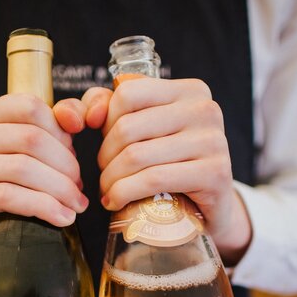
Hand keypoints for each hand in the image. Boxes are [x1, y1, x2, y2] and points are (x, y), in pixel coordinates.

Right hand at [0, 93, 86, 286]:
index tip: (74, 158)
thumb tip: (75, 119)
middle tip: (79, 187)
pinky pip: (8, 197)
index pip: (30, 108)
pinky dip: (44, 208)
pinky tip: (64, 218)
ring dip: (60, 190)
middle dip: (66, 166)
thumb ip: (61, 121)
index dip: (61, 133)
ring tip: (76, 204)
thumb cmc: (15, 183)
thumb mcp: (36, 147)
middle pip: (30, 139)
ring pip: (22, 168)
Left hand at [54, 77, 251, 264]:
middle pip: (129, 127)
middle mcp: (205, 110)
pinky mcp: (214, 173)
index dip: (106, 122)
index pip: (128, 93)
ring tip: (109, 191)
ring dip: (112, 179)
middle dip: (106, 157)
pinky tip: (117, 202)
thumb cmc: (174, 164)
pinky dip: (126, 193)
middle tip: (106, 176)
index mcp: (190, 90)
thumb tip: (82, 116)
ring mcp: (213, 141)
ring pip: (137, 155)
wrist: (213, 206)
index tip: (108, 146)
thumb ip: (106, 107)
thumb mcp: (146, 129)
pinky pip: (154, 179)